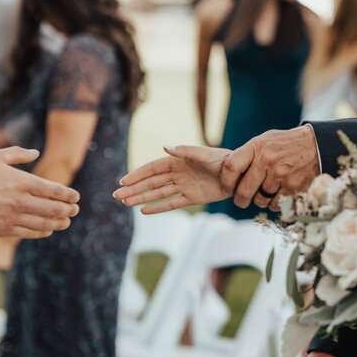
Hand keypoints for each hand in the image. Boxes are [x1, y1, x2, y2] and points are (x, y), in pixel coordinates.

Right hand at [0, 147, 79, 238]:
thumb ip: (17, 154)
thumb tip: (36, 153)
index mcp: (22, 181)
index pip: (55, 191)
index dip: (69, 195)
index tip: (76, 196)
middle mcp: (20, 200)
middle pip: (54, 209)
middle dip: (69, 210)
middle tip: (75, 210)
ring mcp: (13, 217)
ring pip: (45, 223)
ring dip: (60, 223)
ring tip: (66, 221)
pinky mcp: (4, 229)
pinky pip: (30, 233)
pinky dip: (43, 232)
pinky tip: (48, 229)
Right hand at [114, 145, 231, 213]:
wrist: (238, 173)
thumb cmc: (222, 159)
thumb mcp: (203, 154)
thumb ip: (184, 151)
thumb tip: (164, 147)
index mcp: (177, 160)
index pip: (152, 168)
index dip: (137, 175)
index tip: (123, 182)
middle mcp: (177, 173)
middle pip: (151, 183)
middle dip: (134, 189)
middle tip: (117, 196)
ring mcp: (183, 186)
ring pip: (158, 194)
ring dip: (141, 198)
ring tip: (125, 203)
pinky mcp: (192, 198)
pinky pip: (172, 203)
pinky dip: (158, 207)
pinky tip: (144, 210)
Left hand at [220, 125, 320, 210]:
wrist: (316, 145)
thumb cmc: (286, 144)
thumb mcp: (265, 141)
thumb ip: (248, 155)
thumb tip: (230, 174)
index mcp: (257, 147)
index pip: (231, 166)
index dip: (226, 181)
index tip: (227, 188)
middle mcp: (267, 161)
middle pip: (243, 191)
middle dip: (240, 200)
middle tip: (241, 201)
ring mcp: (281, 175)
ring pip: (260, 200)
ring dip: (261, 199)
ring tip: (268, 189)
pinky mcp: (293, 187)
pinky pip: (275, 204)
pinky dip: (276, 203)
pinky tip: (280, 192)